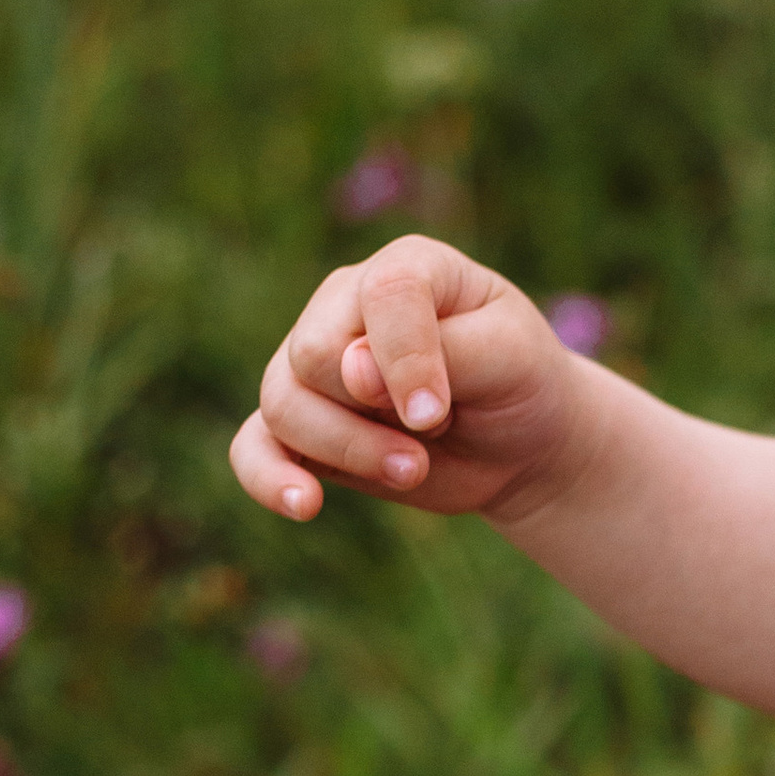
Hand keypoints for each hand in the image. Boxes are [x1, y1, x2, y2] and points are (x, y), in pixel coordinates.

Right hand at [230, 235, 588, 526]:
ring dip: (349, 451)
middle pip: (314, 354)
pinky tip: (304, 505)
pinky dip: (269, 477)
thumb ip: (438, 351)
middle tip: (435, 430)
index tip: (435, 414)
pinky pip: (253, 447)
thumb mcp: (511, 357)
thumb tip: (351, 371)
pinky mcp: (303, 427)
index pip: (383, 294)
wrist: (521, 441)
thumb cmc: (520, 381)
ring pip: (283, 403)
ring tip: (415, 469)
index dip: (404, 357)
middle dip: (373, 411)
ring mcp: (313, 366)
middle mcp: (345, 307)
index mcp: (406, 270)